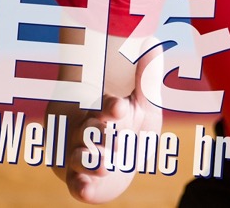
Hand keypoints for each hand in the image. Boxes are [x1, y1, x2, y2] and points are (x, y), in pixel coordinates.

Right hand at [64, 88, 161, 203]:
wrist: (122, 162)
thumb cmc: (132, 127)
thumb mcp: (145, 104)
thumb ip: (147, 79)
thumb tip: (154, 42)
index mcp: (100, 109)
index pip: (104, 105)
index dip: (111, 107)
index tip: (122, 107)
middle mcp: (84, 130)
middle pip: (87, 129)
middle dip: (97, 131)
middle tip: (108, 134)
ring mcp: (78, 154)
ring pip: (79, 156)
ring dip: (90, 160)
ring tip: (104, 165)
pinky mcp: (77, 178)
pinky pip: (76, 183)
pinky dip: (80, 185)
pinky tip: (87, 187)